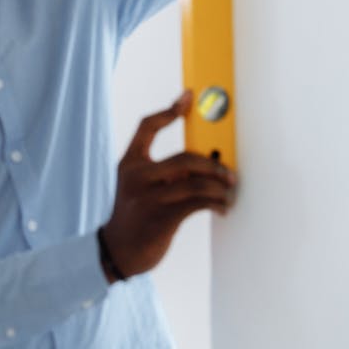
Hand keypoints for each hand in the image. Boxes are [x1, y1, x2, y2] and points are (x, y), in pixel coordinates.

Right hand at [101, 91, 237, 279]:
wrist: (119, 250)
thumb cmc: (136, 216)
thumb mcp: (138, 187)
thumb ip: (162, 171)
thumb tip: (202, 161)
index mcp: (129, 164)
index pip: (147, 127)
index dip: (169, 111)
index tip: (188, 97)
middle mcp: (136, 177)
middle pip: (184, 158)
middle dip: (213, 164)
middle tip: (228, 171)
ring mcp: (148, 197)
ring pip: (195, 182)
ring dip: (220, 187)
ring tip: (229, 191)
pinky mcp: (161, 218)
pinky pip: (198, 203)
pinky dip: (217, 203)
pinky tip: (223, 206)